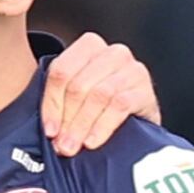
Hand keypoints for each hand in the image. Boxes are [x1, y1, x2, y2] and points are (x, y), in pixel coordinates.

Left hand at [34, 33, 158, 152]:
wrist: (139, 117)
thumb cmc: (103, 106)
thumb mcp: (77, 96)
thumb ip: (59, 102)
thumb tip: (49, 130)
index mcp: (90, 46)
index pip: (61, 71)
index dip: (51, 103)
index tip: (48, 130)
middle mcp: (113, 53)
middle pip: (79, 85)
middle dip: (66, 119)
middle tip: (61, 144)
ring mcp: (132, 69)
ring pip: (98, 95)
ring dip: (82, 125)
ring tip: (73, 146)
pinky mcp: (145, 89)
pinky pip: (119, 106)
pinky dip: (102, 126)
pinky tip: (92, 142)